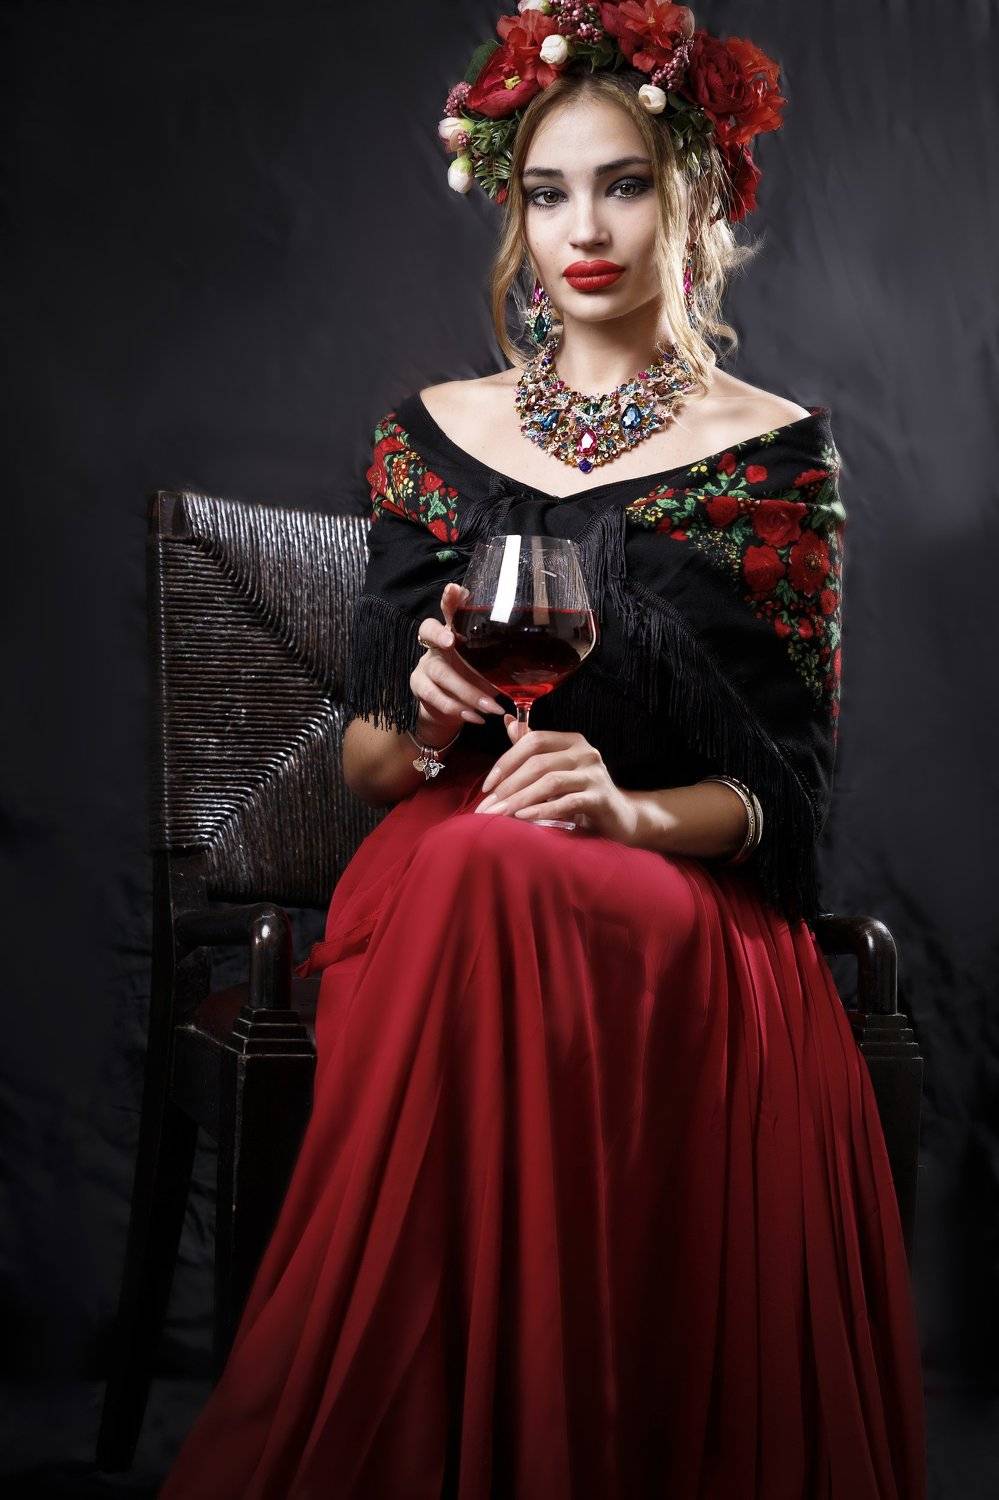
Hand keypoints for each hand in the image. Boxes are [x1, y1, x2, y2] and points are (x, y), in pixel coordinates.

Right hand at [410, 582, 506, 741]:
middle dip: (439, 634)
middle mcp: (436, 643)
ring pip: (438, 672)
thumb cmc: (477, 679)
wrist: (454, 710)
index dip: (450, 599)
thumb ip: (504, 658)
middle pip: (428, 630)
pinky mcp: (419, 686)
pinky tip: (475, 716)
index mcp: (455, 631)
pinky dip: (456, 708)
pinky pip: (434, 696)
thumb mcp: (492, 665)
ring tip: (489, 705)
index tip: (454, 589)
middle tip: (451, 640)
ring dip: (465, 691)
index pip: (450, 608)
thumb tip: (538, 659)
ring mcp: (425, 664)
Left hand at [475, 722, 639, 842]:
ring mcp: (595, 774)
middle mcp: (585, 752)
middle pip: (538, 762)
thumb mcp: (555, 769)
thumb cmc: (580, 793)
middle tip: (487, 808)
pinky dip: (543, 809)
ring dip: (521, 799)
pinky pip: (567, 802)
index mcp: (571, 741)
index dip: (506, 761)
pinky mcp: (601, 798)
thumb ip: (532, 749)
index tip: (487, 786)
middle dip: (508, 786)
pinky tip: (524, 818)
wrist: (619, 818)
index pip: (533, 740)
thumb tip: (509, 721)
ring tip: (500, 815)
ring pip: (550, 782)